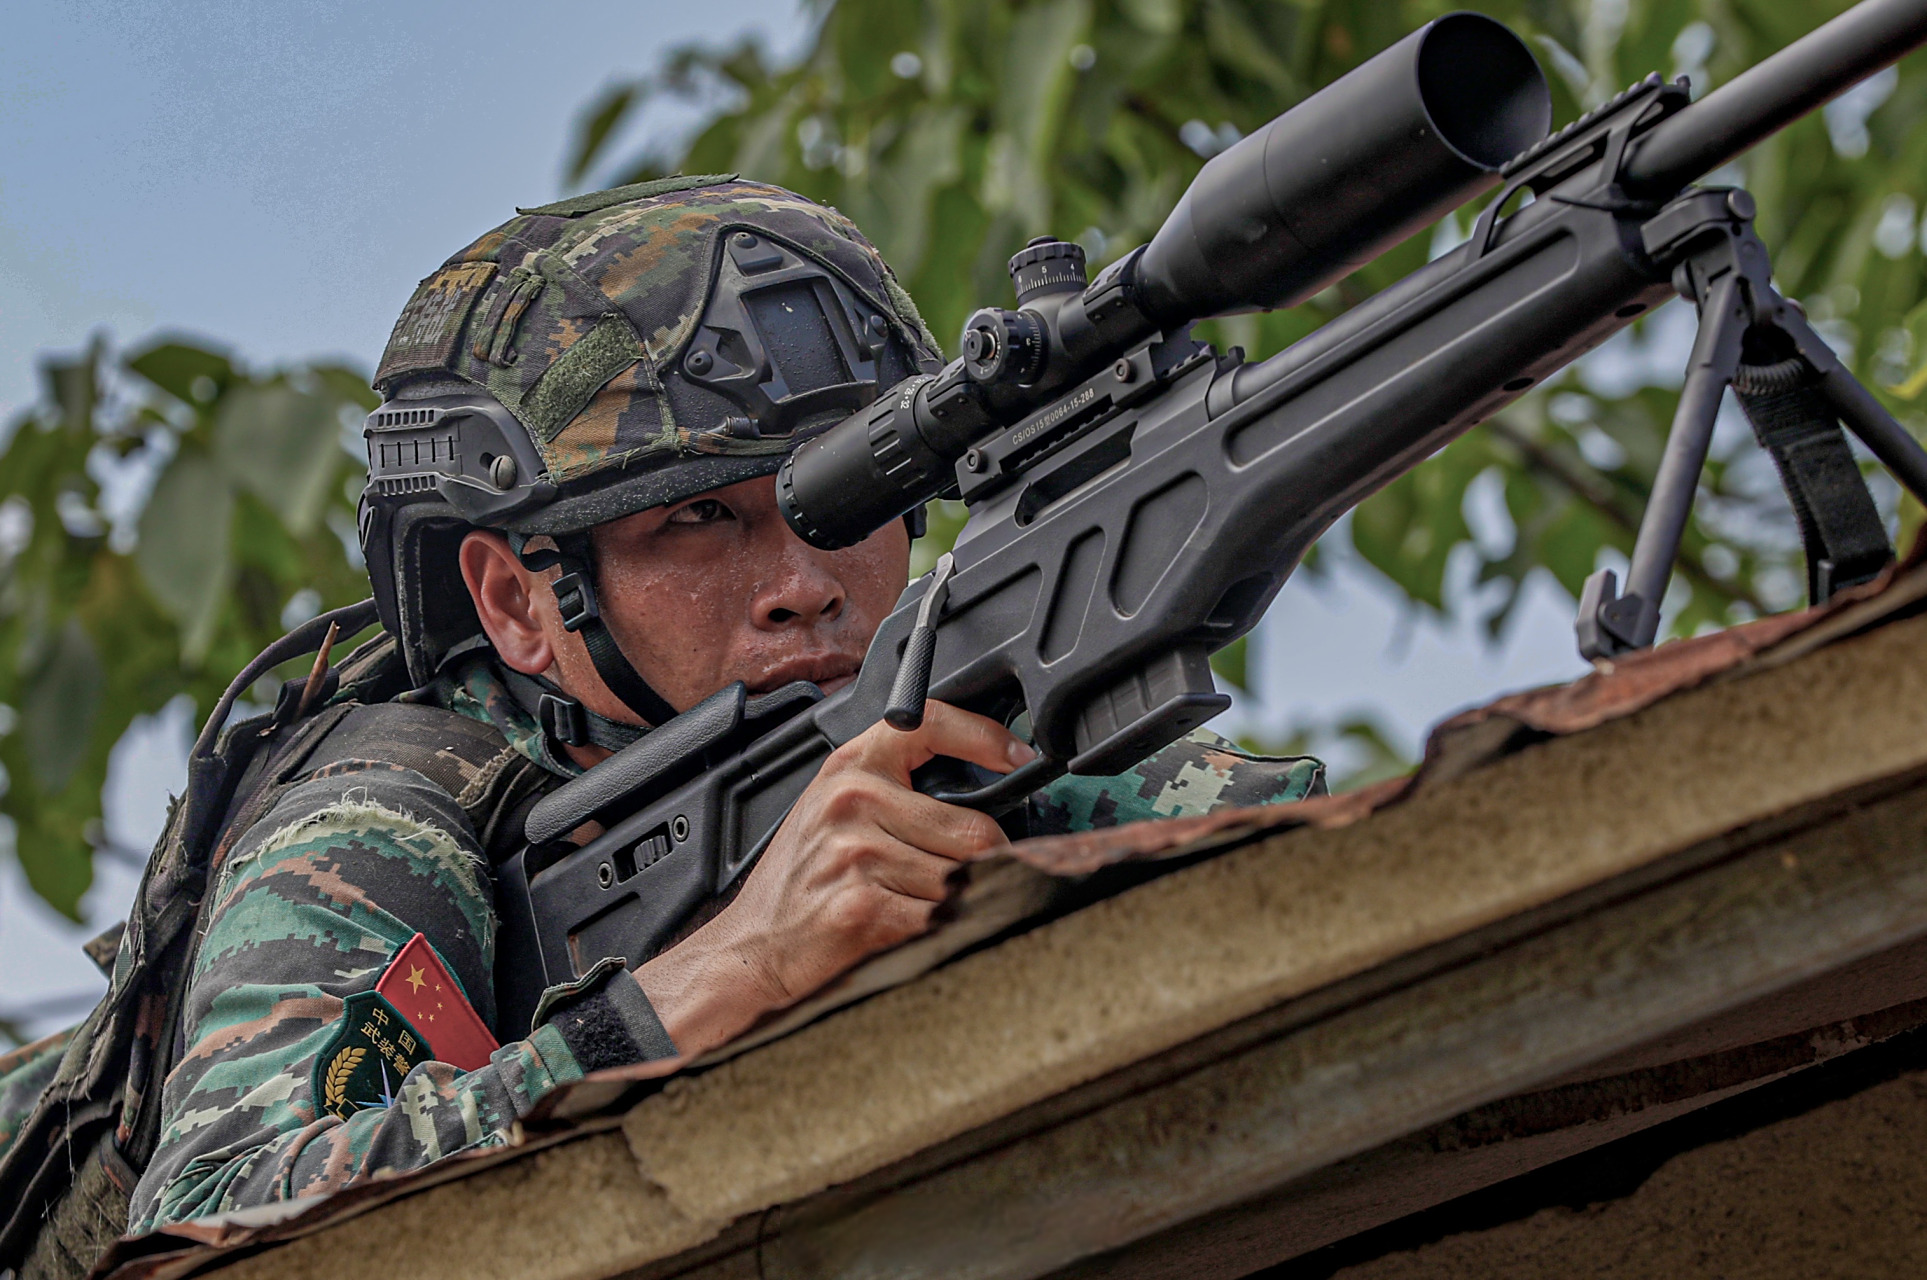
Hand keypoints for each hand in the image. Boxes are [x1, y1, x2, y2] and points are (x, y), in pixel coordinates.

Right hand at [631, 700, 1033, 1054]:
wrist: (754, 946)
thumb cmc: (800, 883)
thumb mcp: (835, 808)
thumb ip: (895, 785)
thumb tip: (984, 784)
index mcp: (849, 766)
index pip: (930, 723)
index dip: (986, 736)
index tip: (1019, 755)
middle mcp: (853, 800)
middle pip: (974, 827)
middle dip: (988, 859)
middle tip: (972, 876)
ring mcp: (858, 853)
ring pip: (964, 878)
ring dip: (963, 900)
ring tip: (929, 905)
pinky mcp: (865, 905)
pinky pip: (942, 917)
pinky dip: (944, 930)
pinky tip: (917, 928)